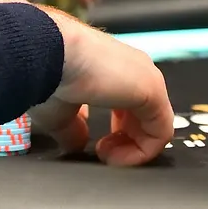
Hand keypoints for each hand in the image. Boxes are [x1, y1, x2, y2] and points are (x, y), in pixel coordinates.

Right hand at [29, 7, 171, 165]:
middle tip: (103, 152)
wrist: (46, 51)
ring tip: (108, 156)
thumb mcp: (60, 110)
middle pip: (145, 115)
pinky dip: (142, 152)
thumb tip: (77, 143)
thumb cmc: (46, 70)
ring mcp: (146, 77)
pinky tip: (117, 157)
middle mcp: (133, 69)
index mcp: (112, 68)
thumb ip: (74, 127)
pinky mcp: (153, 90)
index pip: (127, 104)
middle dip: (125, 140)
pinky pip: (161, 131)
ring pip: (155, 124)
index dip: (115, 131)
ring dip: (133, 148)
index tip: (95, 145)